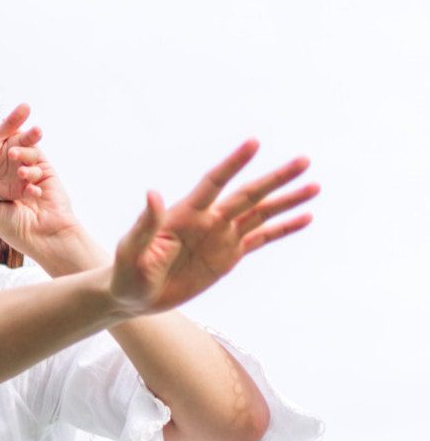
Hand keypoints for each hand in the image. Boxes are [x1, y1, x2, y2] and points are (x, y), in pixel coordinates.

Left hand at [0, 106, 92, 266]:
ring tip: (12, 155)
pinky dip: (30, 169)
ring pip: (21, 150)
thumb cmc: (13, 228)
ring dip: (18, 150)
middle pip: (3, 149)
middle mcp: (9, 176)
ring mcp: (28, 172)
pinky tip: (31, 190)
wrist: (45, 237)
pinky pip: (37, 159)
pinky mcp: (45, 172)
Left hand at [107, 141, 316, 316]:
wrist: (132, 297)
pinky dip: (283, 229)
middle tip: (304, 161)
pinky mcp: (228, 256)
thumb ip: (145, 224)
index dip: (233, 163)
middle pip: (247, 195)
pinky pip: (261, 238)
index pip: (214, 183)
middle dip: (275, 179)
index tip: (254, 143)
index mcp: (185, 214)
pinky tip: (305, 218)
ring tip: (314, 187)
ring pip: (260, 213)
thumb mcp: (131, 251)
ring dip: (286, 201)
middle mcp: (208, 220)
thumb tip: (153, 193)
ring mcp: (221, 236)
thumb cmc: (126, 274)